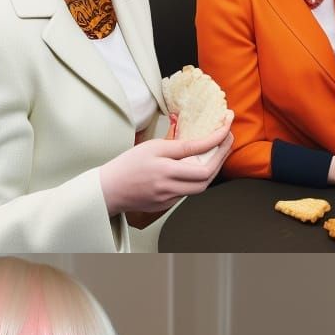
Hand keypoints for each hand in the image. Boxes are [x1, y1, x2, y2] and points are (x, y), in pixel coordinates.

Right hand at [99, 115, 233, 215]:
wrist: (107, 189)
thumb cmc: (127, 165)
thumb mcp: (152, 148)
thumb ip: (179, 146)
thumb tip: (203, 141)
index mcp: (165, 169)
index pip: (200, 156)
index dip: (217, 141)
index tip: (226, 129)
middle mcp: (169, 186)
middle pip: (207, 177)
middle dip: (221, 158)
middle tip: (226, 140)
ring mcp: (169, 199)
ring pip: (200, 187)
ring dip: (211, 169)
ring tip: (216, 152)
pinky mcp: (166, 205)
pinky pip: (188, 193)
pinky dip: (196, 180)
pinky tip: (197, 167)